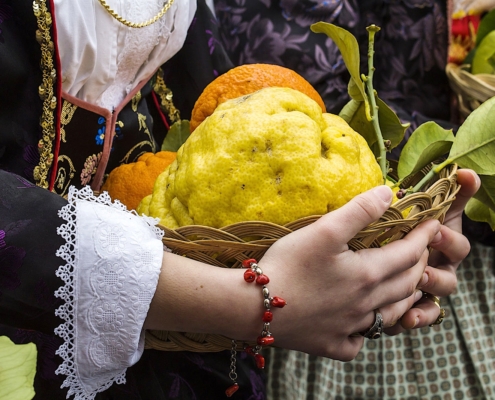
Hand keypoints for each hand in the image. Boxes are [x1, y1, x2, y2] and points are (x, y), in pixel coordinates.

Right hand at [259, 185, 440, 359]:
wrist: (254, 307)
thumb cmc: (288, 265)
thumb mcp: (323, 231)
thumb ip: (358, 211)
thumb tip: (388, 193)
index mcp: (367, 274)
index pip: (408, 254)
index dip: (423, 237)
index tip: (433, 224)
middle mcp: (365, 304)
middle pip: (406, 284)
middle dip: (420, 265)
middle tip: (421, 251)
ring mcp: (348, 328)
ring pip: (390, 315)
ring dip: (405, 298)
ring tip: (408, 286)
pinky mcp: (330, 345)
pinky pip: (358, 342)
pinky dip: (368, 332)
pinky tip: (363, 324)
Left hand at [386, 168, 480, 333]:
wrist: (378, 249)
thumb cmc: (409, 225)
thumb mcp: (427, 207)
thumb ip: (448, 192)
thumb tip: (466, 172)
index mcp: (444, 246)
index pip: (458, 246)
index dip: (449, 239)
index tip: (434, 230)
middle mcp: (441, 269)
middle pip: (449, 277)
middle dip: (436, 271)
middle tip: (419, 265)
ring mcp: (429, 289)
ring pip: (435, 299)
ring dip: (425, 295)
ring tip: (410, 289)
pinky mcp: (414, 305)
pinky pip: (419, 316)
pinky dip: (415, 319)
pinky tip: (404, 319)